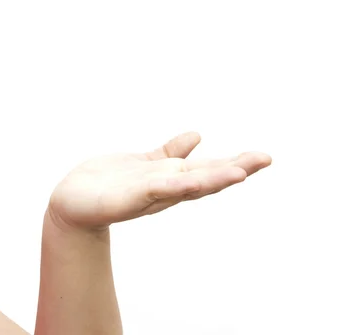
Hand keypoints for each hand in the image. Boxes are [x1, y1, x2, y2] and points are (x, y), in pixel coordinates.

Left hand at [48, 132, 271, 229]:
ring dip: (211, 180)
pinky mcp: (128, 197)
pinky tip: (193, 179)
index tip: (263, 157)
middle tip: (265, 159)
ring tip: (240, 172)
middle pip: (204, 179)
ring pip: (185, 186)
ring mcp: (147, 194)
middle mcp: (164, 189)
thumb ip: (170, 153)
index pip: (207, 170)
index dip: (234, 163)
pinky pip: (155, 189)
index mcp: (169, 179)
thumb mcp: (144, 163)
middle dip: (234, 170)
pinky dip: (175, 185)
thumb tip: (199, 135)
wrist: (72, 203)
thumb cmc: (108, 184)